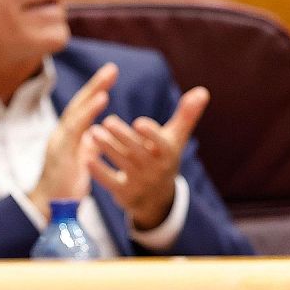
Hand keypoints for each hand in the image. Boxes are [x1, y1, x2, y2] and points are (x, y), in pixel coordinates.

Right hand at [29, 63, 116, 209]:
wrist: (51, 208)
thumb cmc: (66, 187)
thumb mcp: (81, 162)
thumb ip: (88, 146)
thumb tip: (96, 135)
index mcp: (68, 137)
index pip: (82, 110)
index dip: (95, 92)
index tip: (109, 77)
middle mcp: (61, 135)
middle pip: (78, 104)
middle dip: (95, 85)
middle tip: (112, 68)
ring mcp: (59, 142)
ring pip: (76, 112)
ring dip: (92, 94)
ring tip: (108, 79)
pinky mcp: (60, 152)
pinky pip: (75, 128)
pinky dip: (88, 111)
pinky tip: (102, 100)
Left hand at [88, 85, 207, 230]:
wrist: (156, 198)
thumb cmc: (164, 158)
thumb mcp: (176, 138)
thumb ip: (187, 114)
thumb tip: (202, 91)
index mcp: (168, 154)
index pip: (162, 145)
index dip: (151, 135)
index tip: (139, 122)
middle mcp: (155, 170)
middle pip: (139, 153)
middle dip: (123, 137)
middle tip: (107, 121)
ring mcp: (140, 183)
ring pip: (123, 164)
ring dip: (108, 148)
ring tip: (93, 132)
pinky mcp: (124, 194)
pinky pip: (110, 182)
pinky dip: (99, 171)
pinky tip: (87, 157)